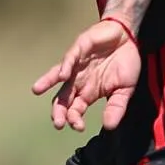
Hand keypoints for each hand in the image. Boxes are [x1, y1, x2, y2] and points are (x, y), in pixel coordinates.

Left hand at [32, 17, 141, 131]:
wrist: (127, 37)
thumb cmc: (124, 63)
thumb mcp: (124, 90)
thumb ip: (116, 107)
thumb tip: (110, 127)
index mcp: (88, 92)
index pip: (76, 109)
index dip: (74, 119)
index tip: (79, 127)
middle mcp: (78, 80)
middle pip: (63, 98)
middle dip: (59, 110)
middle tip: (58, 123)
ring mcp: (77, 65)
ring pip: (58, 75)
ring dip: (47, 82)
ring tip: (37, 89)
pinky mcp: (80, 49)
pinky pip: (70, 58)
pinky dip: (66, 66)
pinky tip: (63, 76)